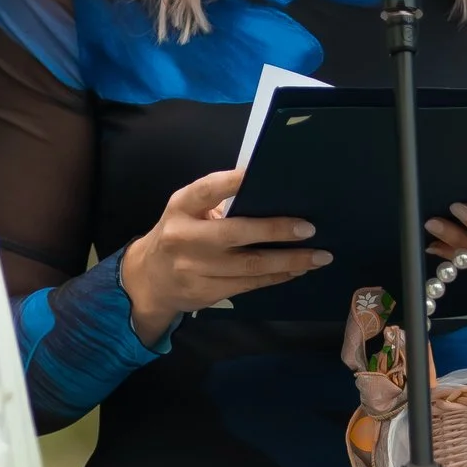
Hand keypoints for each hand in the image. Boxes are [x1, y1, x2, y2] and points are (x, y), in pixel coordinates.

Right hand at [120, 167, 331, 341]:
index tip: (260, 173)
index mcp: (181, 208)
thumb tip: (272, 195)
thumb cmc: (180, 235)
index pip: (207, 190)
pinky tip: (296, 270)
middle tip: (309, 228)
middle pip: (235, 234)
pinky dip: (276, 277)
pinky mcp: (204, 293)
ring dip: (288, 261)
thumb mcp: (188, 212)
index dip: (233, 181)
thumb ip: (218, 203)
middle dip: (276, 230)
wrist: (148, 280)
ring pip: (249, 267)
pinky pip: (248, 285)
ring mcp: (193, 269)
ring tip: (317, 256)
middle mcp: (184, 237)